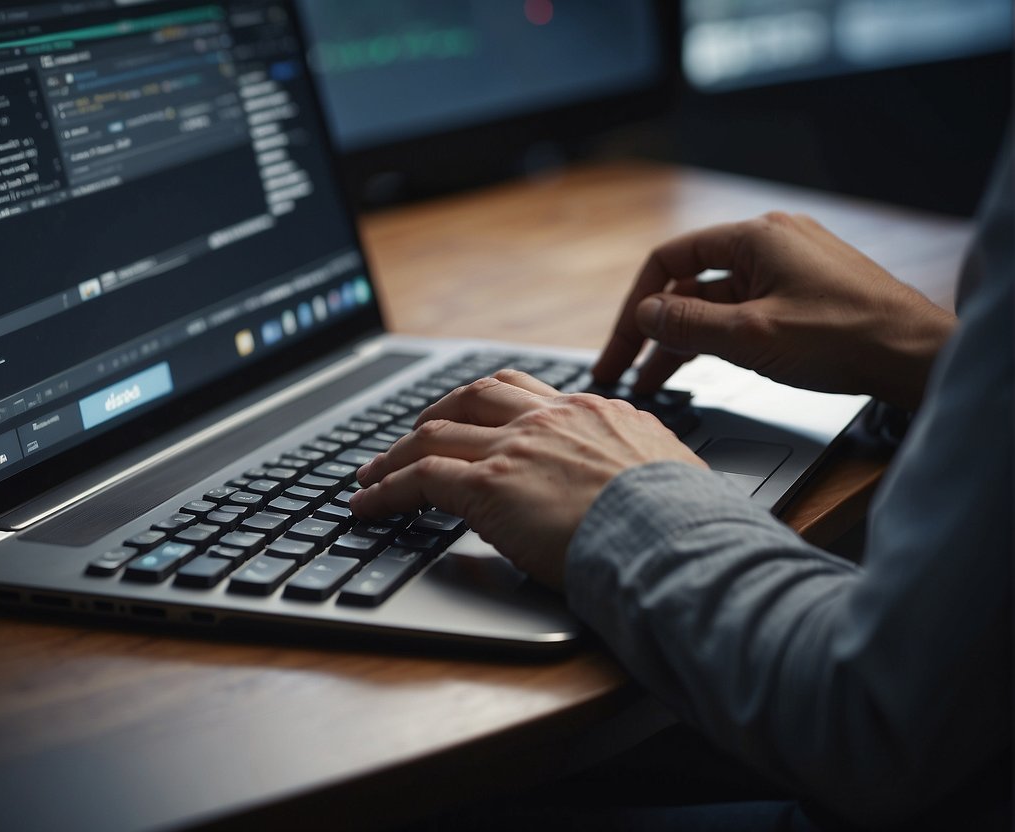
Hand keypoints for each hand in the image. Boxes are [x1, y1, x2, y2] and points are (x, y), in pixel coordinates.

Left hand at [350, 370, 705, 591]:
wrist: (677, 538)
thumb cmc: (686, 523)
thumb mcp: (667, 474)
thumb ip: (636, 468)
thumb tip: (633, 488)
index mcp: (593, 412)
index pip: (526, 393)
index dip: (487, 405)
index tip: (471, 419)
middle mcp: (549, 419)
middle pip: (473, 397)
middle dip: (436, 415)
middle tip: (413, 436)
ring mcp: (515, 448)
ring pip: (435, 433)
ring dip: (397, 452)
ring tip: (372, 474)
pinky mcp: (488, 485)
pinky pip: (419, 477)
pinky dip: (385, 489)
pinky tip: (366, 504)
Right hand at [593, 212, 956, 410]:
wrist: (916, 356)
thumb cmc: (847, 338)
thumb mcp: (751, 336)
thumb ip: (688, 325)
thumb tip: (644, 315)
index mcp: (755, 238)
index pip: (670, 260)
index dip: (637, 304)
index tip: (622, 344)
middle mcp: (771, 244)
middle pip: (691, 284)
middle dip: (655, 330)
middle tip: (625, 369)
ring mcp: (790, 268)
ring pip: (717, 302)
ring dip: (684, 340)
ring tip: (655, 382)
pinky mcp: (804, 294)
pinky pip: (744, 310)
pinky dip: (718, 338)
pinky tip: (703, 366)